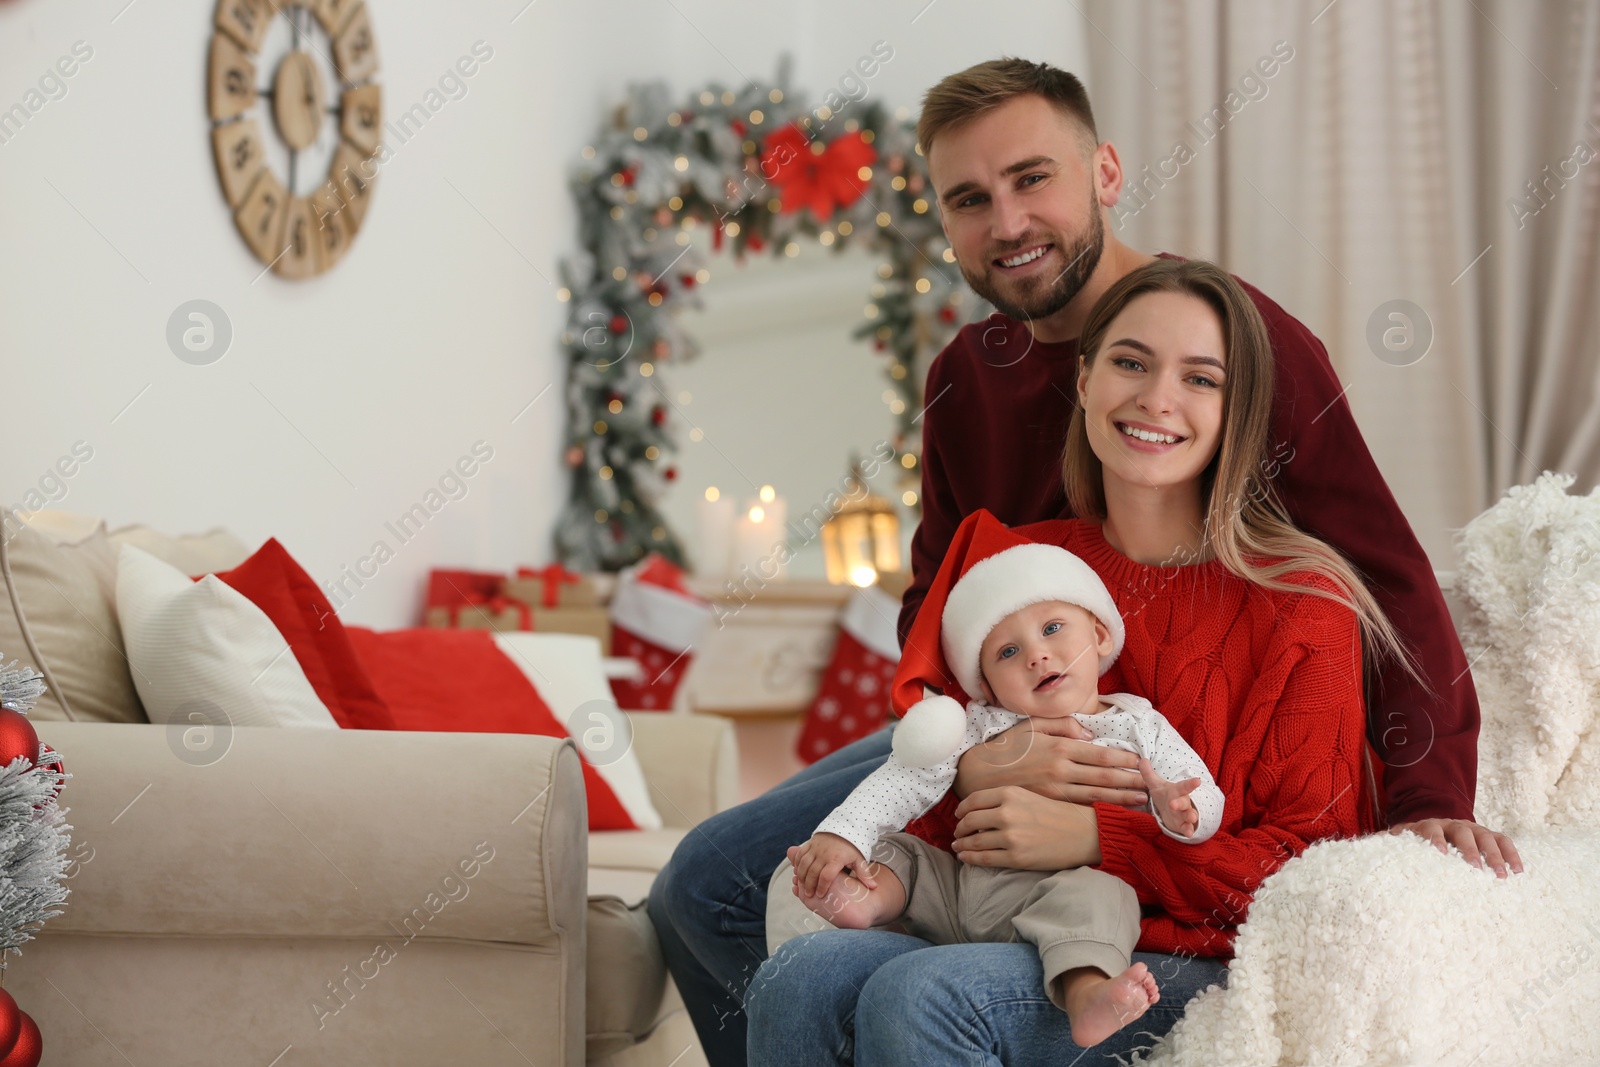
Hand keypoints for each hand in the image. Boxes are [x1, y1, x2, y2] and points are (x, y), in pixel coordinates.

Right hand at [786, 832, 875, 896]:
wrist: (844, 826)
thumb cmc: (852, 847)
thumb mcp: (859, 860)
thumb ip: (864, 875)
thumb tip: (874, 888)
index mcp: (836, 858)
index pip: (826, 876)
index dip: (822, 887)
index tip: (821, 896)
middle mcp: (823, 853)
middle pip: (812, 872)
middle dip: (809, 885)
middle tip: (809, 896)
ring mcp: (815, 847)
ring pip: (803, 864)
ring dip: (801, 877)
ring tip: (802, 887)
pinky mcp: (809, 844)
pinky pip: (800, 855)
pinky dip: (797, 865)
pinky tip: (798, 873)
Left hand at [950, 785, 1099, 869]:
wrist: (1084, 833)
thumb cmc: (1058, 813)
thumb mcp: (1030, 795)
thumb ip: (1004, 800)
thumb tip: (977, 812)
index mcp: (1010, 793)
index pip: (972, 801)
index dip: (961, 809)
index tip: (958, 815)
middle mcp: (1007, 813)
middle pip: (969, 821)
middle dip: (959, 829)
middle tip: (957, 833)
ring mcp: (1011, 836)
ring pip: (974, 842)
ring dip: (961, 845)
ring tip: (958, 847)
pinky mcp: (1016, 857)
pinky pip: (983, 859)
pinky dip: (969, 859)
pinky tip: (965, 858)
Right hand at [952, 716, 1147, 806]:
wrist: (979, 774)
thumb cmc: (1007, 747)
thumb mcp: (1032, 725)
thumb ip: (1063, 725)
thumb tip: (1090, 735)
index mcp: (1059, 747)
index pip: (1100, 755)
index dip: (1124, 759)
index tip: (1140, 761)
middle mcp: (1061, 769)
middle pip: (1104, 778)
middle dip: (1130, 781)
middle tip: (1151, 786)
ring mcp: (1055, 790)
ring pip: (1097, 796)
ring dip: (1121, 798)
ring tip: (1140, 800)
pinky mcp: (1049, 804)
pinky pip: (1080, 807)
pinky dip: (1100, 809)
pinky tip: (1113, 811)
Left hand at [1138, 757, 1200, 837]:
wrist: (1171, 811)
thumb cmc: (1165, 795)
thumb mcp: (1155, 785)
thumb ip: (1148, 773)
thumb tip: (1142, 759)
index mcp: (1177, 791)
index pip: (1184, 786)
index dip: (1190, 783)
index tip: (1198, 780)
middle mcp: (1183, 802)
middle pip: (1184, 802)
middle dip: (1180, 803)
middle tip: (1174, 804)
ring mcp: (1184, 814)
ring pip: (1190, 814)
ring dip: (1191, 816)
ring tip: (1191, 818)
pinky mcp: (1183, 825)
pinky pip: (1187, 828)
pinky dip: (1188, 830)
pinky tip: (1189, 833)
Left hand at [1390, 819, 1522, 876]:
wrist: (1436, 826)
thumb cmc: (1417, 841)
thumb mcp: (1402, 840)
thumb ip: (1390, 842)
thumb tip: (1373, 846)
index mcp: (1429, 825)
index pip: (1431, 829)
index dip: (1435, 839)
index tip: (1440, 853)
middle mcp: (1453, 824)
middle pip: (1463, 833)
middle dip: (1470, 850)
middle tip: (1476, 869)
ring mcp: (1473, 828)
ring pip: (1486, 837)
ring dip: (1495, 856)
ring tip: (1502, 876)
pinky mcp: (1489, 835)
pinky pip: (1503, 841)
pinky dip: (1512, 854)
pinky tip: (1519, 871)